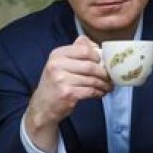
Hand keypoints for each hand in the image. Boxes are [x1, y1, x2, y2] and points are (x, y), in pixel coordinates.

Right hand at [25, 35, 111, 152]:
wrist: (42, 106)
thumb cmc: (55, 83)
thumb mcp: (60, 64)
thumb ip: (76, 53)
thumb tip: (96, 46)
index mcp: (57, 54)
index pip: (84, 49)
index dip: (97, 55)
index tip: (103, 62)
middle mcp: (57, 65)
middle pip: (90, 65)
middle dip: (104, 72)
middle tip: (110, 77)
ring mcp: (61, 80)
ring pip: (92, 79)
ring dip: (104, 84)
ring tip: (108, 86)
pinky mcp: (67, 94)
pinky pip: (90, 91)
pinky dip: (99, 92)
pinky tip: (101, 93)